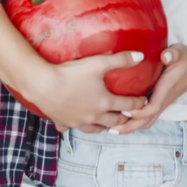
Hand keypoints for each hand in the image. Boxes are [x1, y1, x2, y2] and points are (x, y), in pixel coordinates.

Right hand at [22, 51, 148, 133]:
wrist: (42, 85)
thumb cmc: (71, 73)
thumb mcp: (99, 63)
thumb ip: (121, 59)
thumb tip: (141, 56)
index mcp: (104, 102)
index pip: (127, 105)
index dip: (138, 103)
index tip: (143, 102)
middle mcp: (93, 116)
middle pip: (114, 121)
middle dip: (124, 118)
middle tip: (129, 114)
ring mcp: (78, 122)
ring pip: (96, 130)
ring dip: (104, 126)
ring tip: (108, 122)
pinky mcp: (63, 122)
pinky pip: (72, 129)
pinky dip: (77, 126)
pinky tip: (76, 123)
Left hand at [115, 44, 186, 134]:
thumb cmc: (186, 59)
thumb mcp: (180, 52)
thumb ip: (172, 54)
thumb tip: (164, 56)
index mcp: (166, 90)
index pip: (152, 108)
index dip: (137, 113)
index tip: (123, 110)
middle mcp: (163, 100)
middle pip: (146, 121)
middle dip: (129, 127)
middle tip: (109, 128)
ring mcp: (162, 102)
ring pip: (146, 121)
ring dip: (131, 127)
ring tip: (112, 127)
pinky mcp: (159, 101)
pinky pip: (147, 117)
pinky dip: (135, 121)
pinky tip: (123, 117)